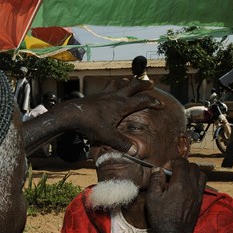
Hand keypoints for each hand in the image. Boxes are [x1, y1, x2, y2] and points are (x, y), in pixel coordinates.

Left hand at [22, 79, 154, 154]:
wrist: (71, 114)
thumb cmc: (90, 124)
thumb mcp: (107, 136)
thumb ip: (121, 143)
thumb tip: (135, 152)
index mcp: (121, 105)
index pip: (142, 101)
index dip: (153, 102)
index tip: (161, 104)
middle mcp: (115, 96)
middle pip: (133, 86)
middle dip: (144, 84)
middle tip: (151, 83)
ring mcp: (105, 94)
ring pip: (120, 83)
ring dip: (128, 81)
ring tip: (131, 80)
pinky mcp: (96, 95)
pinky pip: (109, 86)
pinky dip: (114, 85)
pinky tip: (111, 89)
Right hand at [145, 159, 205, 232]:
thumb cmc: (161, 218)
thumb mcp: (153, 198)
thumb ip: (155, 181)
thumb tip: (157, 170)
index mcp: (180, 184)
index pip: (182, 163)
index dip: (172, 162)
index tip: (164, 170)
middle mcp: (192, 187)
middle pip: (193, 166)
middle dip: (181, 166)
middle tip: (171, 173)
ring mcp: (198, 194)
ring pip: (200, 174)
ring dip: (191, 172)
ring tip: (180, 179)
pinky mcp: (200, 201)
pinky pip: (202, 185)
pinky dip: (195, 181)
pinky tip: (184, 189)